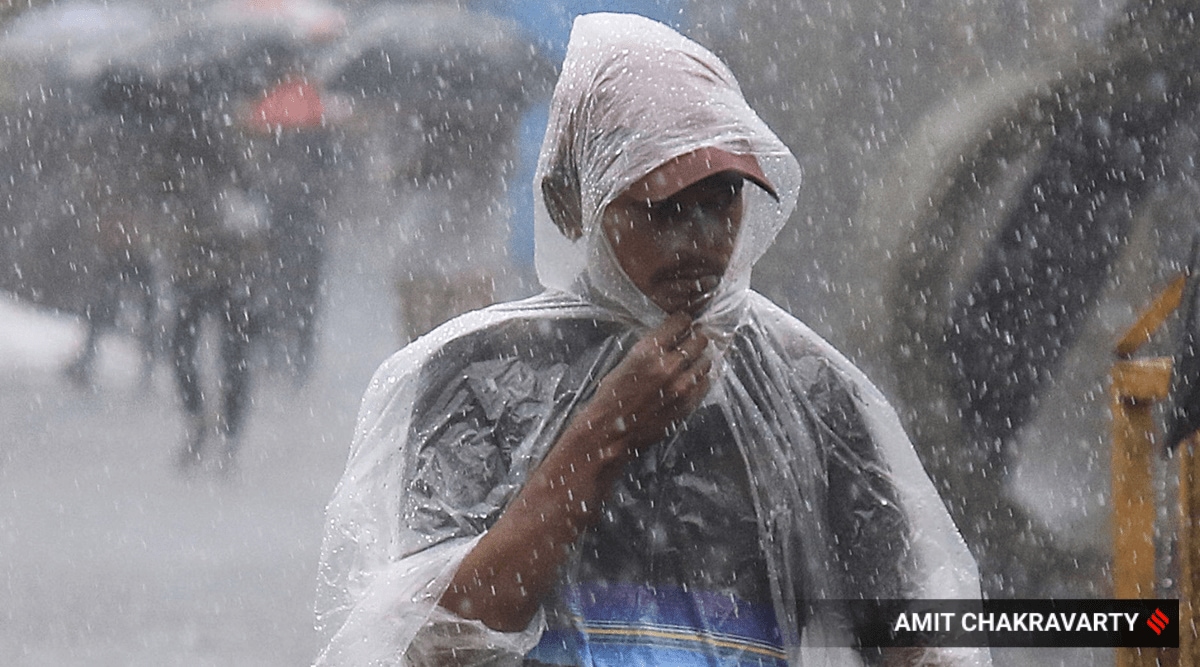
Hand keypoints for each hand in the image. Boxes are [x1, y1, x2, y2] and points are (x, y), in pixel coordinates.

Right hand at [582, 312, 712, 455]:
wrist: (610, 432)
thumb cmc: (611, 397)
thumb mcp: (626, 361)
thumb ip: (652, 348)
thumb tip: (673, 337)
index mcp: (648, 350)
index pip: (682, 321)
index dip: (684, 322)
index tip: (684, 325)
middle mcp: (668, 365)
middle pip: (700, 339)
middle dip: (696, 338)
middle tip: (691, 342)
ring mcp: (681, 386)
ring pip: (706, 360)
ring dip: (700, 359)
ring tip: (691, 362)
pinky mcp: (687, 404)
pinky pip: (706, 383)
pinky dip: (701, 379)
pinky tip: (691, 380)